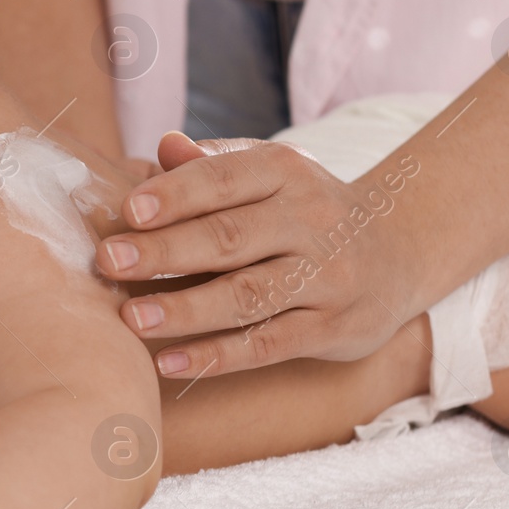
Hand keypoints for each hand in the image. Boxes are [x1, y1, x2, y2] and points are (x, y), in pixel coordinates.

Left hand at [96, 132, 412, 376]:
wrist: (400, 251)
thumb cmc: (304, 209)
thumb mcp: (269, 174)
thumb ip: (214, 163)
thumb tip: (163, 147)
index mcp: (287, 172)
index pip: (226, 178)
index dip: (177, 194)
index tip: (128, 210)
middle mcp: (311, 221)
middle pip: (230, 238)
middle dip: (166, 251)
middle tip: (109, 261)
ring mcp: (325, 278)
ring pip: (247, 296)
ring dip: (185, 309)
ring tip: (130, 318)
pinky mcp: (332, 329)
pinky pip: (266, 345)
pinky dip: (216, 356)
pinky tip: (167, 362)